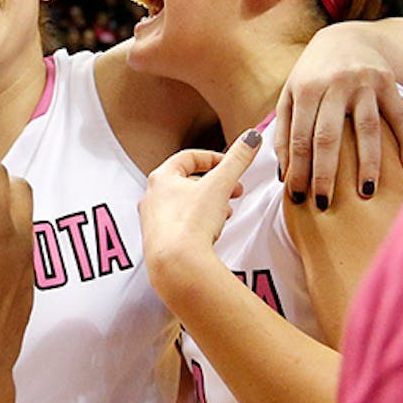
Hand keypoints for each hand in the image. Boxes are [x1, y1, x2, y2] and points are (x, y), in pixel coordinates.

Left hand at [139, 131, 260, 302]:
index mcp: (161, 178)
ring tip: (225, 213)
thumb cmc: (191, 223)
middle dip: (214, 185)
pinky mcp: (157, 242)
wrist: (176, 265)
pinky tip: (211, 234)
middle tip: (234, 191)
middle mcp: (151, 197)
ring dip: (207, 206)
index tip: (230, 165)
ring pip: (184, 205)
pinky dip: (198, 225)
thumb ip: (238, 159)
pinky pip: (181, 226)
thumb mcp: (220, 185)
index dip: (213, 158)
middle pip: (186, 182)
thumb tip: (252, 137)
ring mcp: (152, 221)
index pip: (188, 158)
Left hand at [272, 22, 402, 205]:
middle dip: (325, 174)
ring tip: (367, 193)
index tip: (298, 198)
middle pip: (328, 137)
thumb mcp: (290, 95)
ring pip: (366, 129)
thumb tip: (284, 176)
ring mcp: (364, 83)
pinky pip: (400, 117)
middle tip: (324, 203)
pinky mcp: (389, 82)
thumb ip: (284, 132)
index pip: (300, 138)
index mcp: (305, 88)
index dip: (298, 170)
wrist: (347, 36)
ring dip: (368, 164)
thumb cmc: (312, 75)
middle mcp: (334, 84)